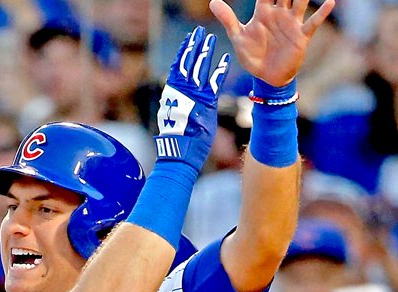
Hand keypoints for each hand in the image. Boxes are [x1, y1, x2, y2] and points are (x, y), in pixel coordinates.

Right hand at [154, 27, 229, 171]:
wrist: (179, 152)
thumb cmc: (177, 138)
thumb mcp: (173, 116)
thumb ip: (176, 102)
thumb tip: (171, 95)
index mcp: (172, 93)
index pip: (178, 67)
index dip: (183, 52)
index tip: (188, 40)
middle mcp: (181, 91)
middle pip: (187, 62)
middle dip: (193, 46)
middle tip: (199, 32)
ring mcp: (192, 96)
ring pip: (198, 68)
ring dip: (204, 51)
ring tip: (209, 38)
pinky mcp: (205, 103)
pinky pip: (213, 82)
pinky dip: (219, 70)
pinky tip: (225, 58)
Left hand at [211, 0, 335, 86]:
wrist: (266, 76)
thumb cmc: (252, 55)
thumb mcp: (238, 37)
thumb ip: (228, 19)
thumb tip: (213, 1)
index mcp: (263, 12)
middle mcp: (279, 14)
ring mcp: (292, 23)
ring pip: (300, 2)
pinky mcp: (301, 36)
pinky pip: (313, 22)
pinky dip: (322, 13)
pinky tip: (329, 2)